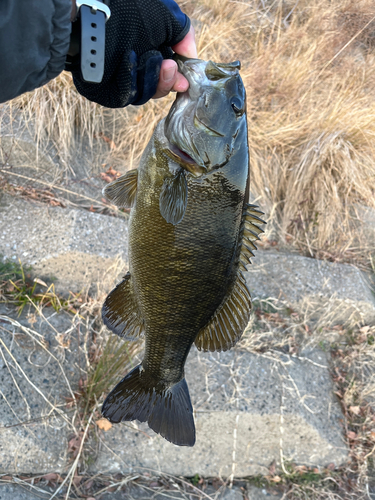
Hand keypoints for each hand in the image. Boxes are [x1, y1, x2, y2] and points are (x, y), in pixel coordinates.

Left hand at [70, 0, 192, 107]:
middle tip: (170, 67)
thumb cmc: (128, 8)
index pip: (169, 74)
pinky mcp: (106, 91)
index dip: (179, 78)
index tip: (186, 77)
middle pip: (158, 88)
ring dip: (152, 79)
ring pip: (144, 94)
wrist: (93, 13)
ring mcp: (121, 79)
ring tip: (150, 58)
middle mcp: (136, 66)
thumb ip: (184, 34)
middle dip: (168, 81)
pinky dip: (131, 80)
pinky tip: (128, 61)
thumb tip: (191, 56)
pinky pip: (126, 96)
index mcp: (150, 50)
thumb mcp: (167, 15)